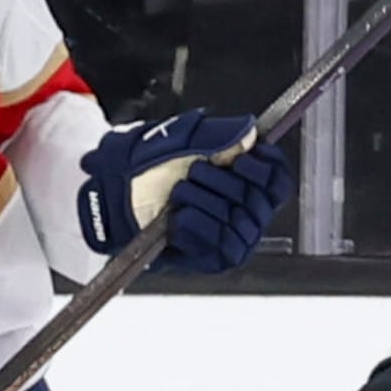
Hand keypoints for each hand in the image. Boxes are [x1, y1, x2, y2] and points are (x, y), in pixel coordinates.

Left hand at [80, 107, 291, 271]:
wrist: (113, 194)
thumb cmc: (146, 166)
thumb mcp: (181, 138)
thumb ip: (217, 132)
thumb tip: (249, 132)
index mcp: (245, 179)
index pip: (278, 179)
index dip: (267, 168)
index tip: (243, 158)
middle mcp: (246, 211)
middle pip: (260, 200)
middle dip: (224, 181)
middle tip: (195, 172)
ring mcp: (232, 237)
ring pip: (241, 223)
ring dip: (206, 202)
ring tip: (180, 193)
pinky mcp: (213, 258)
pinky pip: (223, 246)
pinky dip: (198, 227)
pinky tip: (180, 217)